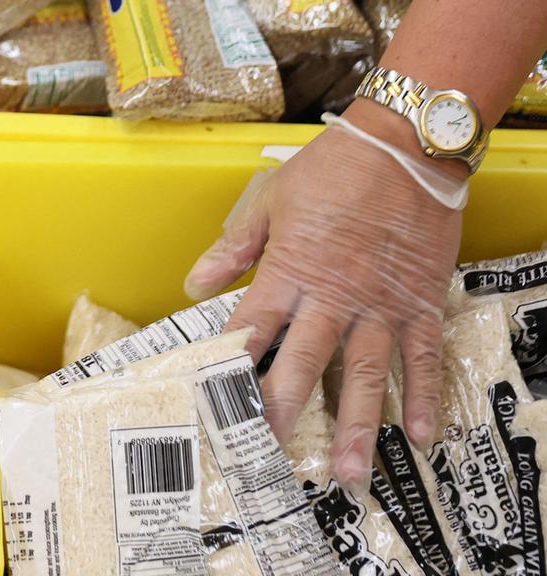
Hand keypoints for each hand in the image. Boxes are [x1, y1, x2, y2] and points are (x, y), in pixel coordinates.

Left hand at [184, 123, 461, 488]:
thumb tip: (194, 283)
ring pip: (365, 374)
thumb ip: (235, 248)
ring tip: (349, 472)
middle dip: (284, 410)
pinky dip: (424, 396)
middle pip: (303, 362)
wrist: (402, 146)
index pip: (253, 328)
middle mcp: (333, 295)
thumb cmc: (333, 168)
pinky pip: (423, 358)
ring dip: (357, 425)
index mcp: (290, 269)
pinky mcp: (420, 302)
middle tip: (269, 451)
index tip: (214, 401)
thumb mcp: (272, 200)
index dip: (231, 366)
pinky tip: (420, 434)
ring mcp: (380, 304)